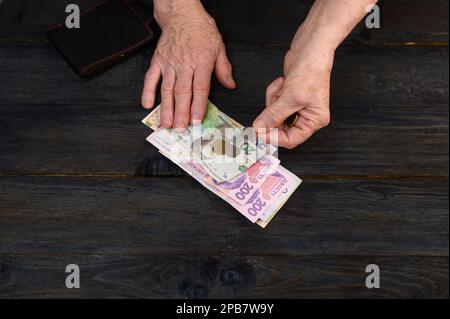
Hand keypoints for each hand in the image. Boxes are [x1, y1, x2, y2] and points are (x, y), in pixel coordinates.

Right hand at [141, 2, 235, 128]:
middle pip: (183, 93)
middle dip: (181, 113)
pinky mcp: (158, 61)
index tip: (196, 121)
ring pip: (167, 89)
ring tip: (166, 123)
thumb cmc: (201, 29)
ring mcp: (169, 63)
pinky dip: (147, 91)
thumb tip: (230, 85)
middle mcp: (184, 64)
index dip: (198, 106)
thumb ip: (224, 68)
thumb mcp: (219, 47)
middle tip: (180, 129)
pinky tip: (147, 104)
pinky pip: (151, 78)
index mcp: (201, 62)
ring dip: (166, 108)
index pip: (200, 89)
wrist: (182, 14)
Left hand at [253, 47, 333, 148]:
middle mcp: (307, 115)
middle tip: (271, 105)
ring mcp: (297, 106)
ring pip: (274, 114)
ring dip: (274, 100)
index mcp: (314, 120)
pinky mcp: (288, 97)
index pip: (291, 139)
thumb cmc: (311, 71)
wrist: (310, 49)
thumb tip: (260, 128)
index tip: (260, 133)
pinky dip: (274, 92)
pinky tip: (283, 82)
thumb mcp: (291, 97)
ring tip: (283, 87)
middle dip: (273, 113)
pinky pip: (273, 102)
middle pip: (280, 127)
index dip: (274, 138)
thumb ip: (274, 115)